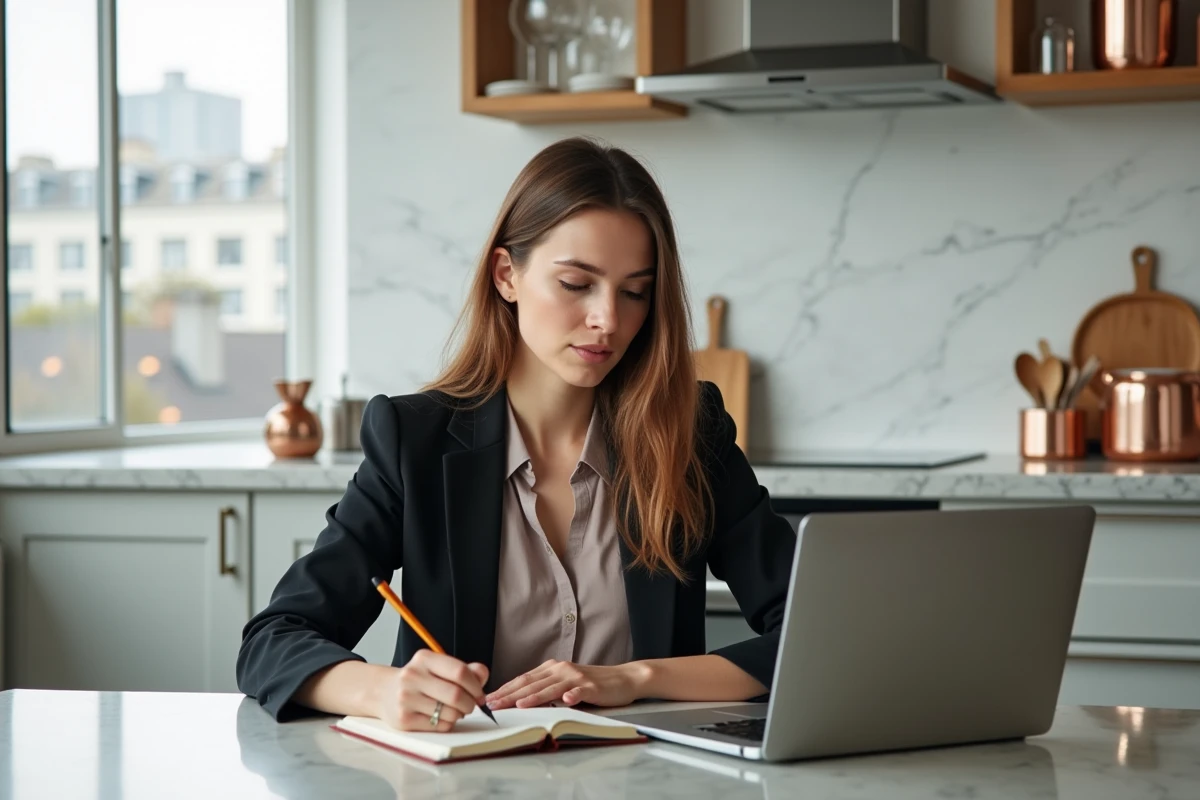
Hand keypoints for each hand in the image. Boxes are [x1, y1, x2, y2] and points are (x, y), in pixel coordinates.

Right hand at [374, 649, 488, 730]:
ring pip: (450, 713)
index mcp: (424, 659)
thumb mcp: (438, 667)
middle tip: (470, 706)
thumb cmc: (419, 680)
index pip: (460, 672)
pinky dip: (447, 724)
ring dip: (459, 715)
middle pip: (456, 695)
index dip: (476, 686)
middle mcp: (412, 676)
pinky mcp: (403, 719)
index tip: (480, 694)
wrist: (383, 692)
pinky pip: (439, 726)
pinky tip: (439, 717)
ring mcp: (406, 699)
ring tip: (453, 711)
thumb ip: (465, 670)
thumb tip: (482, 676)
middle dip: (470, 704)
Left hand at [485, 659, 648, 709]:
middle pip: (532, 683)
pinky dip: (572, 696)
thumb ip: (545, 688)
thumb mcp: (564, 683)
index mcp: (552, 668)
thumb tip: (520, 699)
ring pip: (551, 688)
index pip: (523, 679)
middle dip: (510, 695)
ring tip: (519, 705)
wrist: (622, 679)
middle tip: (493, 705)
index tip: (489, 699)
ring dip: (534, 696)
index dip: (505, 689)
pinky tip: (566, 701)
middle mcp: (561, 670)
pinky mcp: (591, 687)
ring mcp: (576, 678)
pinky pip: (580, 691)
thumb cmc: (592, 684)